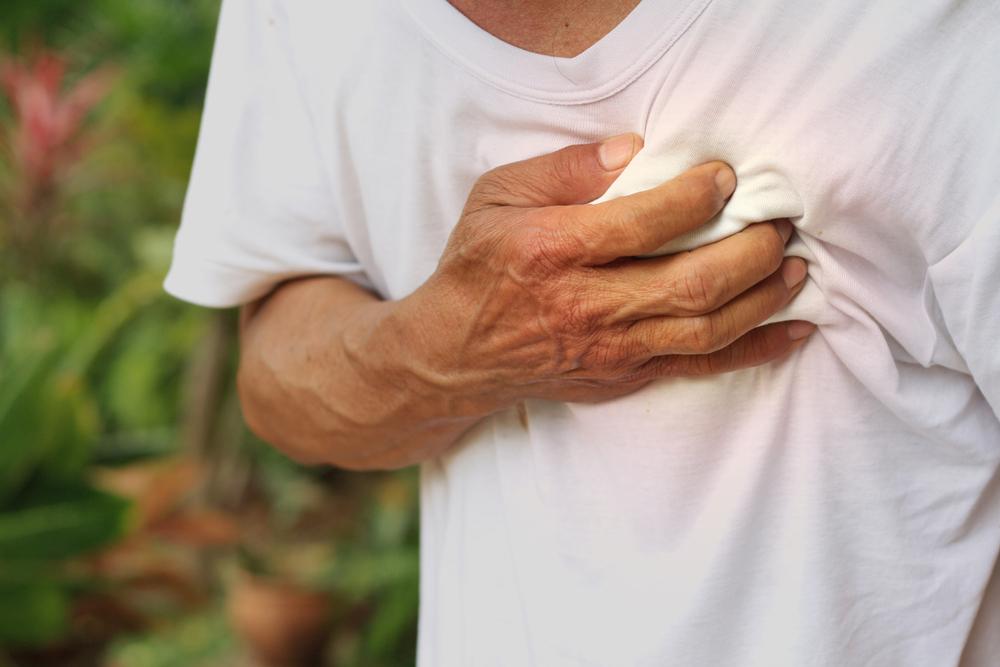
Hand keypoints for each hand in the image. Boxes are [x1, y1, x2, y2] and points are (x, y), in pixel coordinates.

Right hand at [396, 134, 813, 411]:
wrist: (456, 353)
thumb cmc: (478, 267)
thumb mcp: (497, 197)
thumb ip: (564, 169)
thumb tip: (632, 150)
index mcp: (554, 251)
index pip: (645, 222)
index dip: (698, 196)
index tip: (726, 178)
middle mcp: (587, 306)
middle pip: (693, 282)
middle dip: (752, 250)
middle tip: (780, 224)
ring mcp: (610, 349)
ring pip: (707, 328)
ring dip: (763, 296)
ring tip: (796, 266)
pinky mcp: (624, 376)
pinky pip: (700, 367)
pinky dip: (755, 350)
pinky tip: (796, 330)